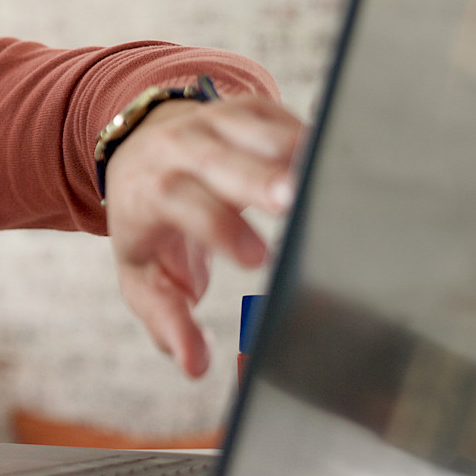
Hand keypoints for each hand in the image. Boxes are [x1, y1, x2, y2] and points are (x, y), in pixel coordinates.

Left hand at [104, 95, 303, 377]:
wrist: (137, 153)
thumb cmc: (148, 224)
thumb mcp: (142, 275)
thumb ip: (166, 319)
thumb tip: (193, 366)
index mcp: (152, 190)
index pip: (182, 205)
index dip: (219, 229)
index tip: (258, 258)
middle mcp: (179, 149)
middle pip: (218, 159)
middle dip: (257, 178)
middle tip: (294, 200)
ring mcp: (215, 122)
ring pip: (255, 128)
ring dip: (293, 150)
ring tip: (329, 176)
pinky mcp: (250, 108)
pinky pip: (283, 115)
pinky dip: (310, 135)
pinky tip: (338, 160)